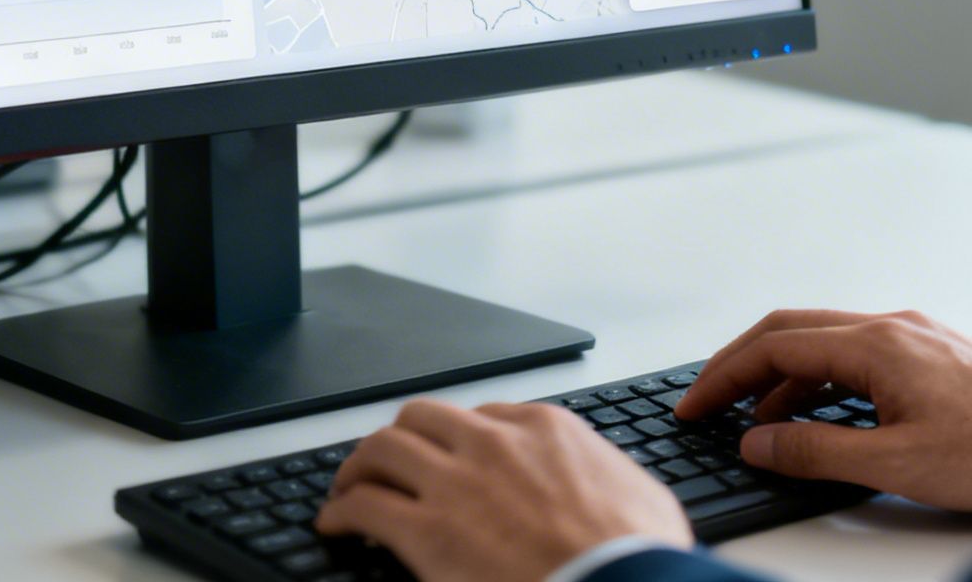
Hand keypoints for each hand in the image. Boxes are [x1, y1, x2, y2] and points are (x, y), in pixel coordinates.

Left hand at [316, 399, 691, 581]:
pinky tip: (335, 524)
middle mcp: (493, 442)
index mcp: (544, 429)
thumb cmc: (636, 555)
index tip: (451, 458)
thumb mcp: (636, 495)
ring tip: (349, 487)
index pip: (484, 415)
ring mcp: (456, 483)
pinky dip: (341, 510)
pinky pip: (363, 505)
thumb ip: (604, 477)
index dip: (459, 440)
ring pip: (383, 449)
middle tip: (389, 463)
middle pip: (423, 418)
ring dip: (360, 467)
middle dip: (402, 439)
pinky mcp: (427, 531)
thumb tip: (609, 489)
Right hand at [675, 309, 971, 510]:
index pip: (775, 346)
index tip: (694, 406)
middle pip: (791, 330)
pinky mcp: (932, 353)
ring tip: (758, 424)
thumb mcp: (895, 462)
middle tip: (707, 402)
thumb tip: (757, 442)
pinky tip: (820, 415)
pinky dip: (821, 380)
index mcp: (877, 344)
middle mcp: (893, 326)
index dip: (724, 377)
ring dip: (782, 378)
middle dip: (740, 367)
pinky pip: (857, 354)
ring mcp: (915, 335)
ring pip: (825, 343)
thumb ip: (816, 450)